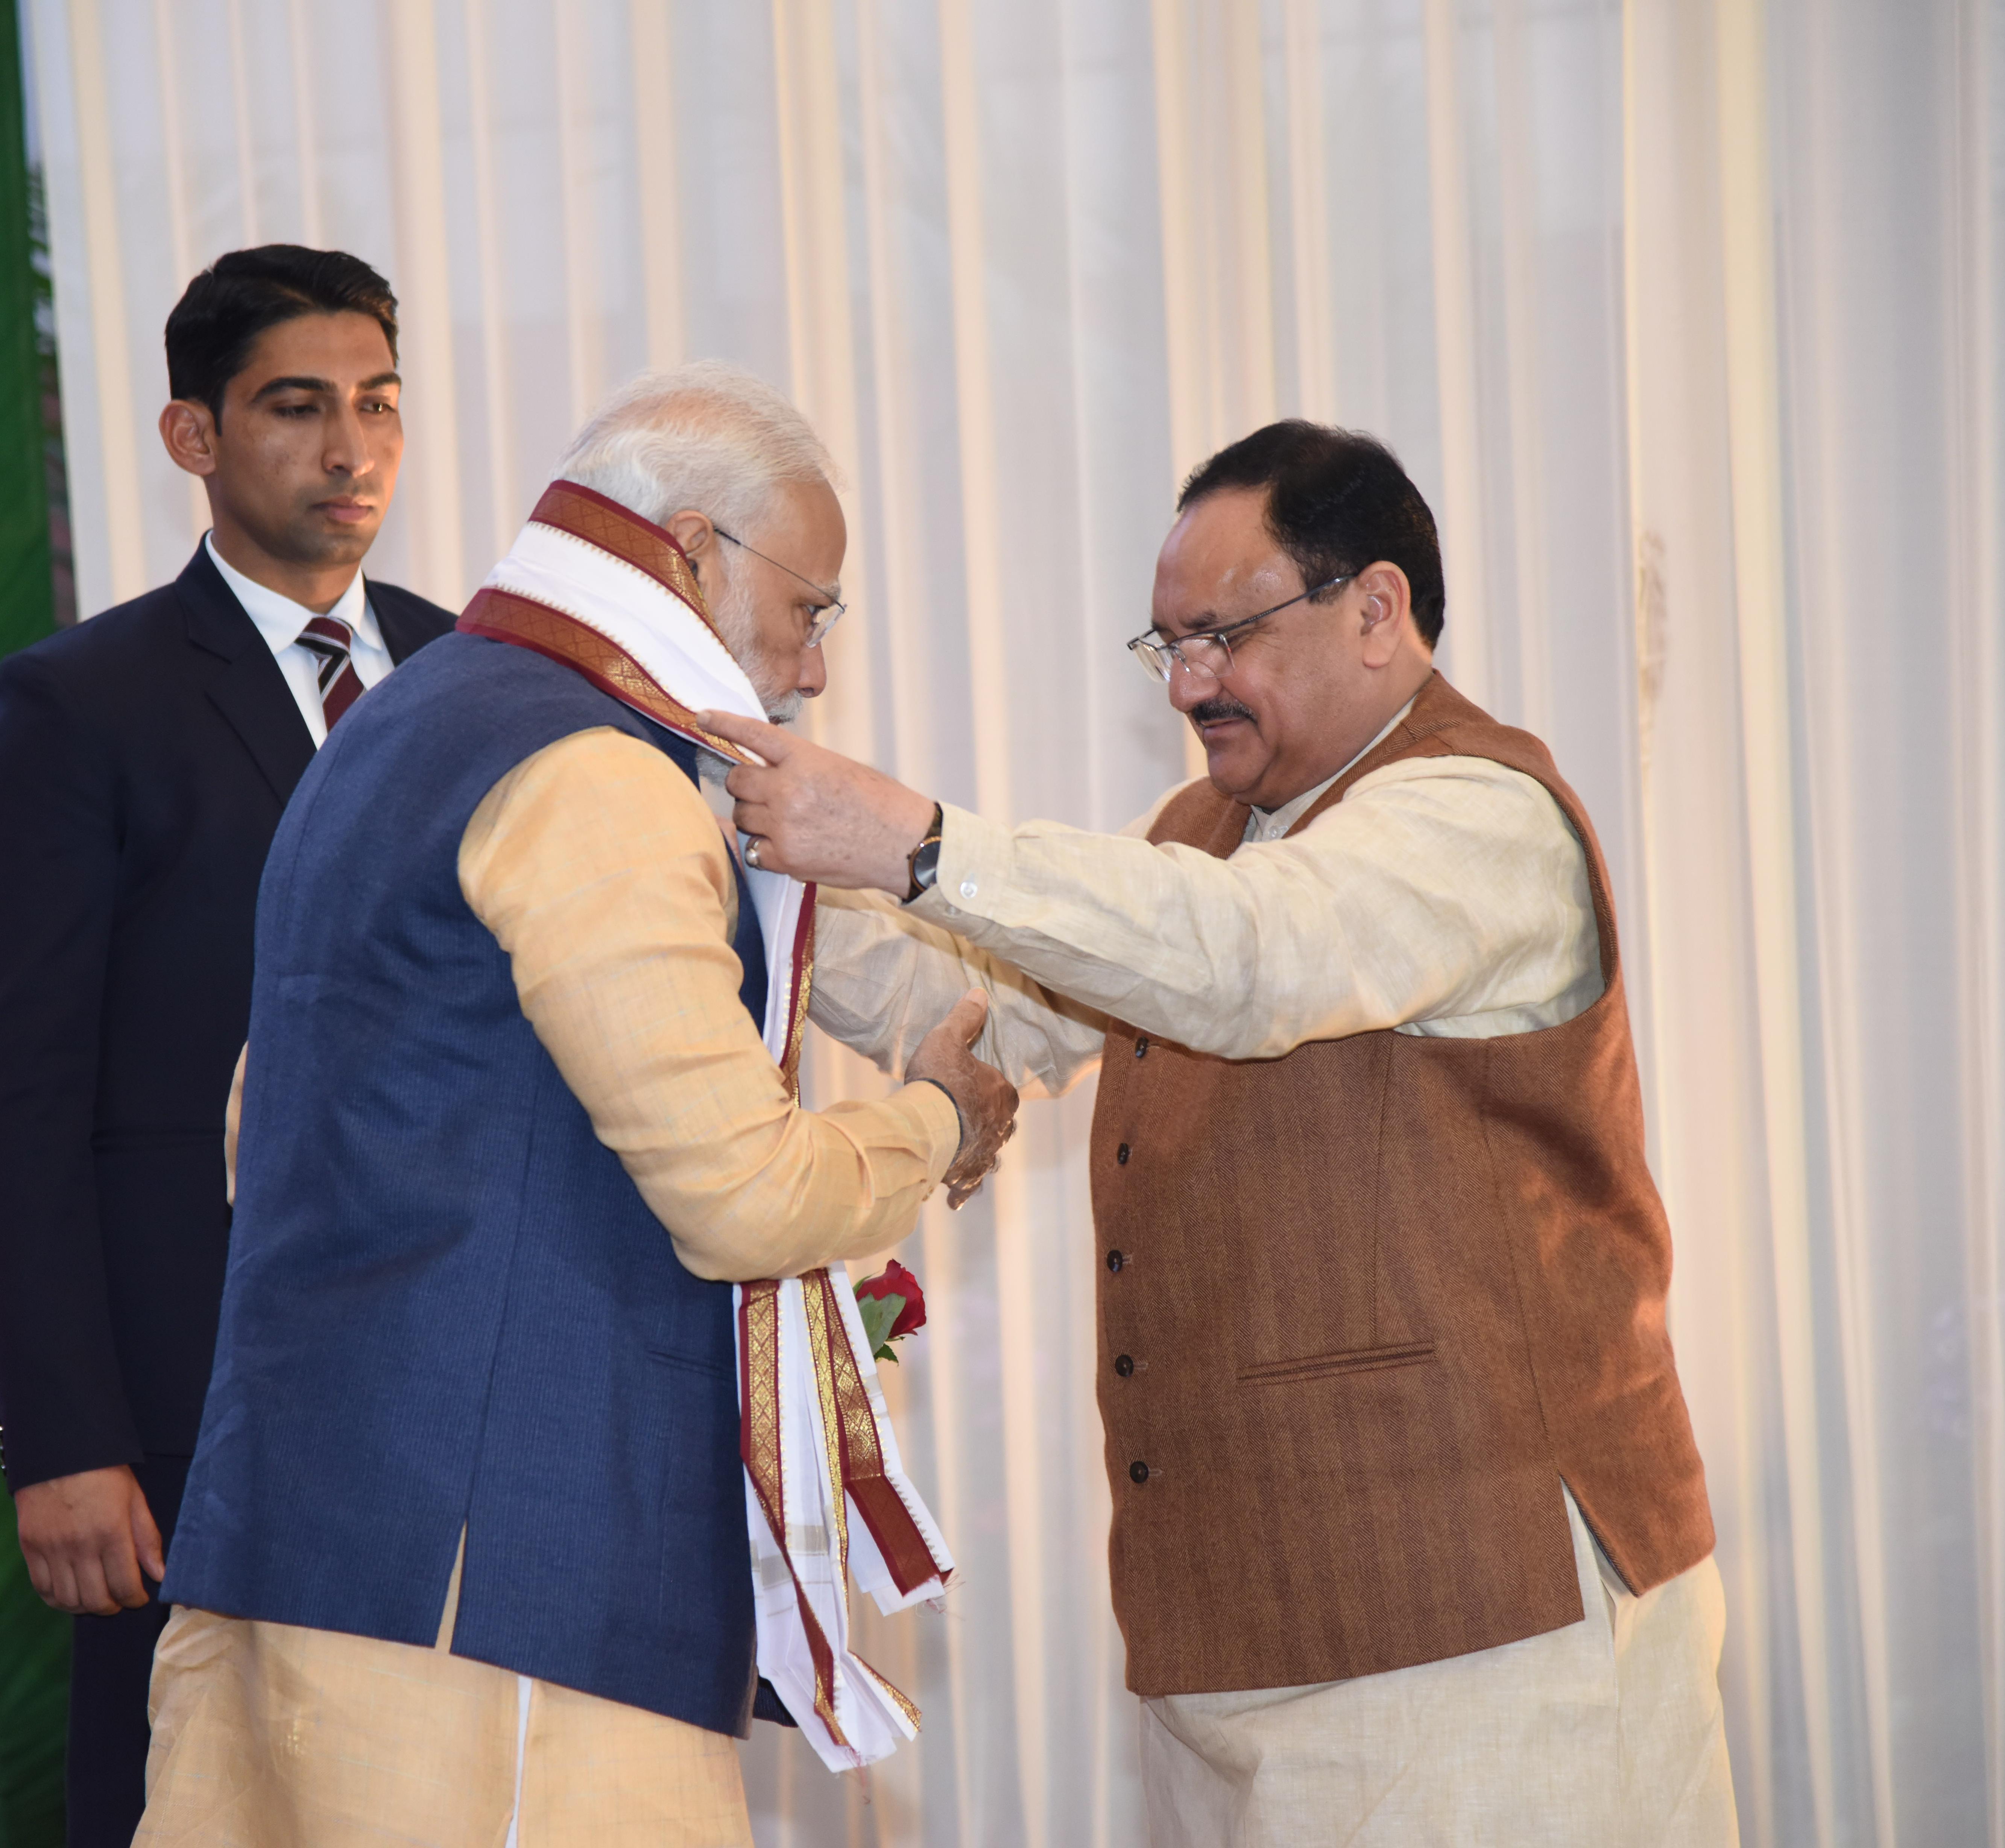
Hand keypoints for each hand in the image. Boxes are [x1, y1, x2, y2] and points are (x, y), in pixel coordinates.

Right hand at [14, 1464, 164, 1614]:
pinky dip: (58, 1599)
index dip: (135, 1599)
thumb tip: (159, 1574)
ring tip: (98, 1599)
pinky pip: (42, 1588)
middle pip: (95, 1598)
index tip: (139, 1598)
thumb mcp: (135, 1500)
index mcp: (111, 1532)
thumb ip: (147, 1539)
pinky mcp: (31, 1548)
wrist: (60, 1454)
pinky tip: (71, 1595)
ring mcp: (52, 1549)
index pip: (124, 1585)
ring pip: (68, 1599)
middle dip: (112, 1607)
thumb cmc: (105, 1474)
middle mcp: (80, 1546)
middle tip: (120, 1601)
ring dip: (85, 1607)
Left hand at [698, 710, 935, 893]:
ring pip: (742, 816)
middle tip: (769, 793)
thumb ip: (799, 765)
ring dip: (755, 817)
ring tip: (789, 822)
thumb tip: (765, 769)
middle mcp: (788, 789)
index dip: (724, 724)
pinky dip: (765, 848)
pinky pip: (753, 849)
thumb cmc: (878, 805)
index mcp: (804, 759)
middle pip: (738, 780)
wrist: (905, 844)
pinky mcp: (785, 858)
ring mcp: (784, 825)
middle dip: (747, 785)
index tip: (703, 717)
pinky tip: (790, 845)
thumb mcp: (838, 769)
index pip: (753, 734)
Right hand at [907, 988, 1018, 1209]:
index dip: (991, 1090)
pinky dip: (963, 1189)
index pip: (1005, 1092)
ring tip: (966, 1158)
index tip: (975, 1088)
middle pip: (1001, 1125)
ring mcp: (984, 1153)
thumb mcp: (948, 1038)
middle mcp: (1000, 1127)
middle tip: (969, 1121)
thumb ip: (964, 1017)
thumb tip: (979, 993)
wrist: (925, 1125)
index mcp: (1003, 1095)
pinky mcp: (966, 1173)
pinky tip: (955, 1198)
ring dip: (979, 1156)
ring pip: (988, 1156)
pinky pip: (968, 1183)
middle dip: (988, 1124)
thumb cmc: (939, 1079)